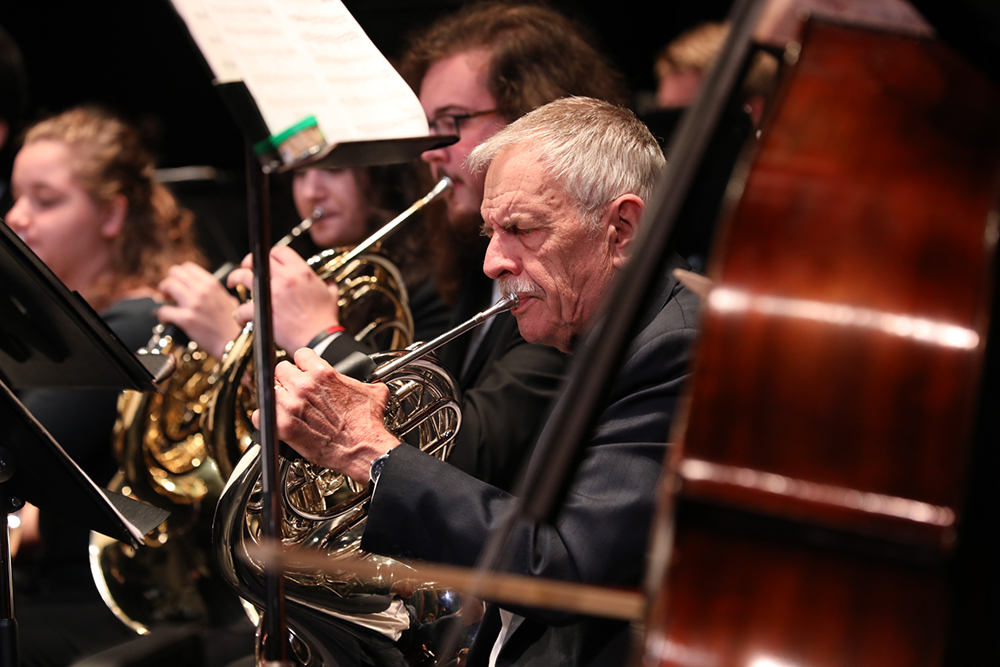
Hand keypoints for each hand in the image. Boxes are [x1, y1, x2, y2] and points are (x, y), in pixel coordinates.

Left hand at [157, 262, 241, 358]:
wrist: (234, 342)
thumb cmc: (234, 324)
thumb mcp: (229, 300)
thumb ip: (215, 292)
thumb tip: (204, 290)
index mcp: (212, 284)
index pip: (188, 267)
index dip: (180, 275)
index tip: (179, 284)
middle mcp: (202, 291)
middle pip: (174, 273)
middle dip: (170, 282)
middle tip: (170, 293)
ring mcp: (194, 304)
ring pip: (167, 286)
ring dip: (163, 294)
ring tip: (168, 304)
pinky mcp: (186, 319)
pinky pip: (164, 310)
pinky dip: (162, 315)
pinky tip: (167, 319)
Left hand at [228, 246, 341, 351]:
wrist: (319, 338)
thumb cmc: (324, 319)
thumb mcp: (331, 296)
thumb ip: (328, 285)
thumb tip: (328, 282)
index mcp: (301, 271)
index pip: (279, 250)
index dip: (271, 255)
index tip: (268, 261)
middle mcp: (285, 278)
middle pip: (258, 260)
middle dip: (249, 262)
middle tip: (246, 268)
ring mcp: (272, 294)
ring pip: (243, 276)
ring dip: (235, 278)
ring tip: (234, 283)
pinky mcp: (262, 311)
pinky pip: (243, 307)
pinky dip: (239, 313)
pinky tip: (240, 317)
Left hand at [254, 347, 398, 483]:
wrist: (363, 449)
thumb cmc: (366, 424)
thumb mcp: (373, 393)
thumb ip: (367, 381)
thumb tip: (371, 381)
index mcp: (323, 373)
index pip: (300, 355)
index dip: (302, 364)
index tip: (304, 372)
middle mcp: (304, 386)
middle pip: (280, 370)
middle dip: (287, 379)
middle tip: (294, 391)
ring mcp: (291, 405)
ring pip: (269, 390)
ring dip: (277, 397)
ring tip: (287, 407)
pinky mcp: (284, 427)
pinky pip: (260, 415)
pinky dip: (264, 418)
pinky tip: (276, 421)